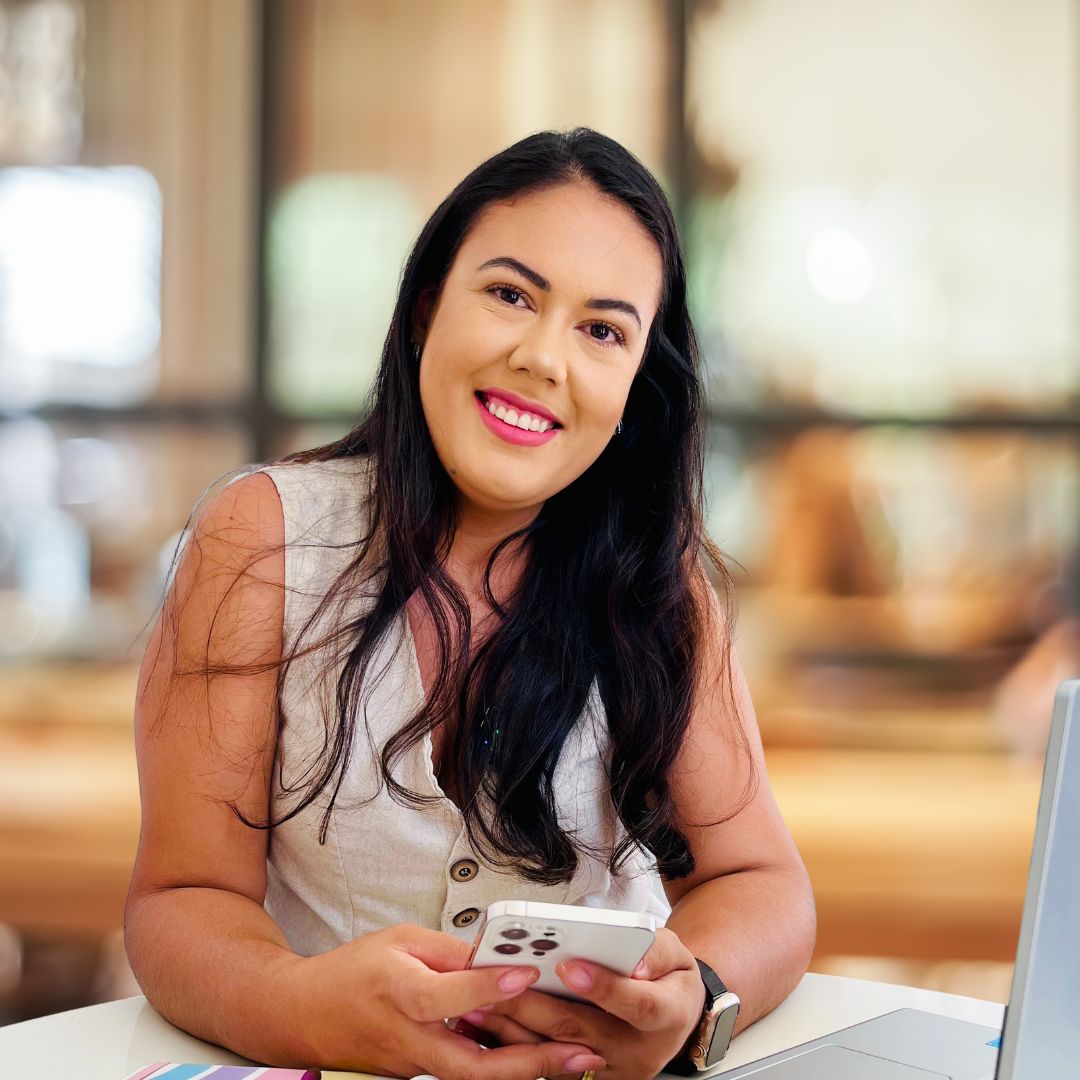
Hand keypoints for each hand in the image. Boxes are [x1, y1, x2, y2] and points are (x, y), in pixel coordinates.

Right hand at [289, 923, 606, 1078]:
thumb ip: (448, 950)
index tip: (526, 973)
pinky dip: (502, 1065)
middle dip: (530, 1063)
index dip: (486, 987)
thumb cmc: (351, 971)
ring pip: (473, 1076)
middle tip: (579, 1052)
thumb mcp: (398, 939)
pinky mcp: (418, 1074)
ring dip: (525, 1070)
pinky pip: (464, 1070)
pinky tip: (539, 1056)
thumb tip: (495, 955)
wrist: (302, 1017)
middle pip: (470, 1065)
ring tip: (576, 1058)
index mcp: (398, 991)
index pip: (446, 994)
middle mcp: (408, 1037)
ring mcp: (413, 1064)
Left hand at [469, 927, 705, 1079]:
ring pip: (555, 1052)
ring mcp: (608, 1070)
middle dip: (535, 1006)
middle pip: (580, 1031)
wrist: (674, 1016)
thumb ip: (657, 950)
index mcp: (665, 1016)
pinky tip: (488, 1025)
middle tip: (500, 981)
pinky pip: (546, 1062)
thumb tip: (635, 960)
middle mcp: (636, 1051)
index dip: (603, 987)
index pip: (635, 1005)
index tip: (570, 965)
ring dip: (514, 1029)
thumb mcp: (677, 954)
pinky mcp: (585, 1077)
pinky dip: (515, 1044)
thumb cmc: (669, 979)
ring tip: (481, 1002)